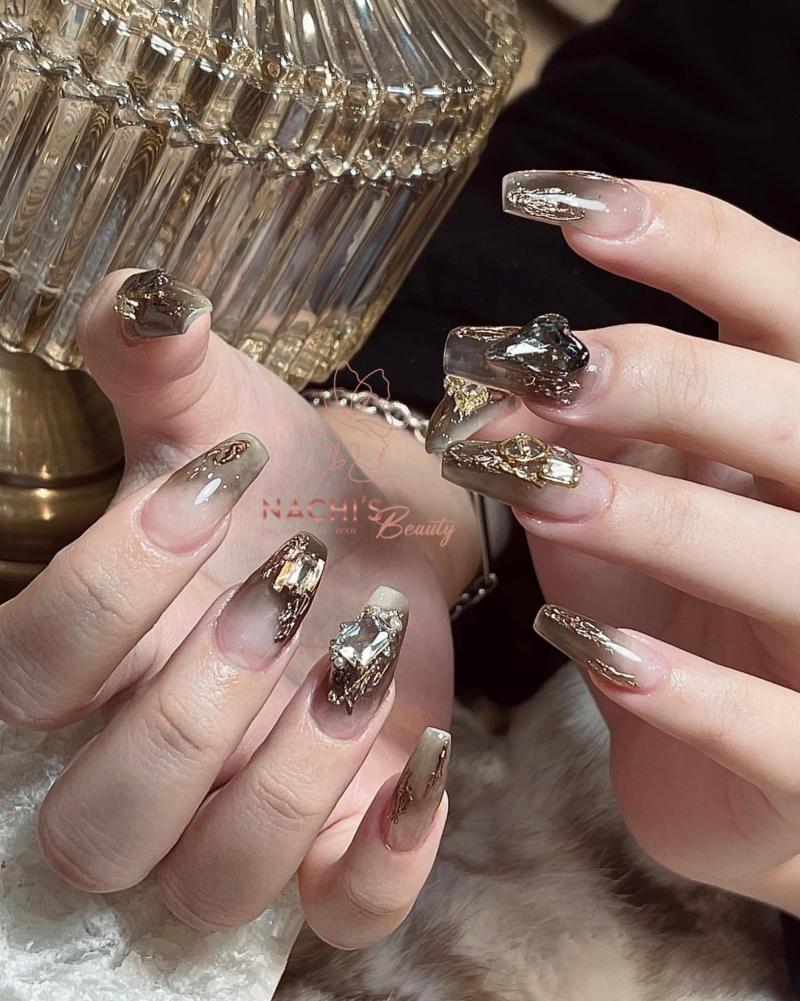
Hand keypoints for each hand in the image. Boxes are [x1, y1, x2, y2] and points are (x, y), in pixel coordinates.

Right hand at [0, 269, 476, 946]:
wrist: (368, 528)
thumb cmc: (278, 476)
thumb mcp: (221, 407)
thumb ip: (163, 364)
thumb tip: (141, 294)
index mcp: (98, 652)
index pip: (30, 675)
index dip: (111, 587)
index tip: (220, 478)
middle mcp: (154, 754)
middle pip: (102, 822)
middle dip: (194, 707)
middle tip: (291, 582)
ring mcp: (249, 814)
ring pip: (214, 883)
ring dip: (289, 780)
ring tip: (363, 651)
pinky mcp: (346, 841)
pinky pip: (345, 919)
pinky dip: (385, 864)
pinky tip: (425, 757)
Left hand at [432, 173, 799, 914]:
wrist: (743, 775)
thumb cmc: (685, 616)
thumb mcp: (625, 510)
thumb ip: (573, 446)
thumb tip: (488, 385)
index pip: (781, 300)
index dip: (681, 239)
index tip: (555, 203)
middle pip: (798, 418)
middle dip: (671, 381)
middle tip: (543, 364)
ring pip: (794, 565)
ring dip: (664, 518)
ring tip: (538, 484)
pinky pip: (779, 731)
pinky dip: (687, 691)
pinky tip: (592, 649)